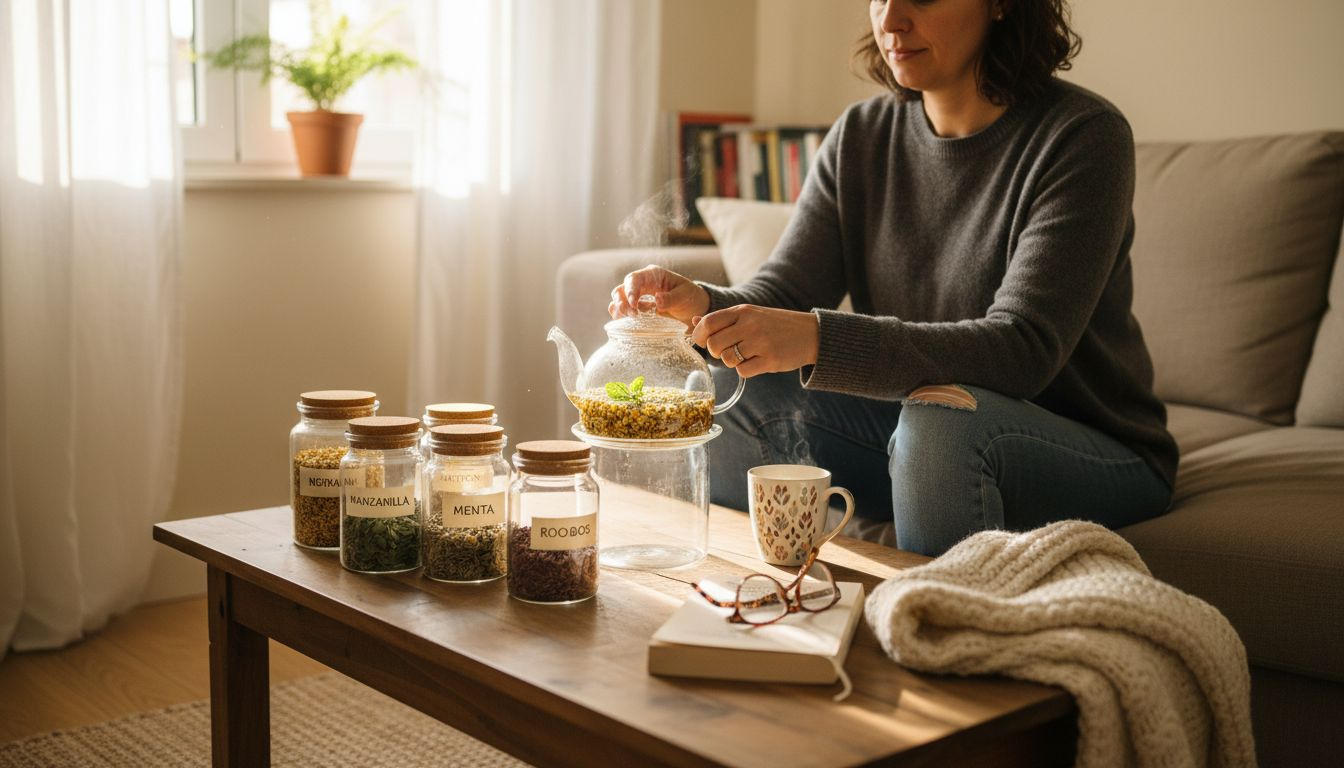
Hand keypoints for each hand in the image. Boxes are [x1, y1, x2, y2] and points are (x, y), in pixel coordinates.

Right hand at [609, 265, 709, 326]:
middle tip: (632, 314)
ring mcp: (638, 296)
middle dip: (622, 301)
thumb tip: (657, 300)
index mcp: (652, 275)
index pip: (634, 279)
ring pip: (619, 300)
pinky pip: (623, 311)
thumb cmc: (690, 297)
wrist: (694, 308)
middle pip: (621, 289)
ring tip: (629, 319)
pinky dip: (621, 317)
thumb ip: (671, 298)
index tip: (633, 304)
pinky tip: (627, 323)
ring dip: (619, 310)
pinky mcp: (638, 309)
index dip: (630, 290)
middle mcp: (642, 284)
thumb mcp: (685, 296)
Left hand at [690, 305, 819, 376]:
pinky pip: (742, 372)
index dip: (699, 336)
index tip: (702, 342)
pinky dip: (745, 370)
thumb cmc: (775, 324)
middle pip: (714, 345)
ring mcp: (761, 343)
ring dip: (732, 361)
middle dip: (715, 352)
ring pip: (727, 360)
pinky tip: (756, 362)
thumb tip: (694, 321)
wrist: (810, 333)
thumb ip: (723, 319)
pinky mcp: (770, 360)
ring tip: (746, 355)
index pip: (708, 323)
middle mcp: (750, 325)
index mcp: (743, 311)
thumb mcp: (750, 315)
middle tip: (727, 351)